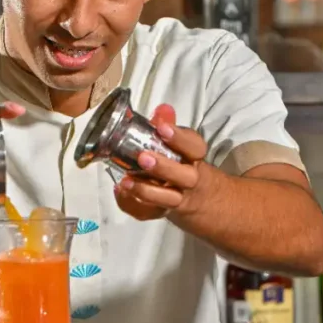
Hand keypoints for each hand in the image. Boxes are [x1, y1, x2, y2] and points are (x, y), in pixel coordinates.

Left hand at [113, 104, 212, 221]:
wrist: (201, 199)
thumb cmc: (183, 164)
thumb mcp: (179, 144)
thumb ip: (168, 126)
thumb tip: (162, 109)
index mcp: (194, 158)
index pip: (195, 147)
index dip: (180, 138)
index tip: (162, 128)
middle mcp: (190, 179)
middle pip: (185, 177)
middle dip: (164, 167)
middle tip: (143, 158)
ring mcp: (179, 199)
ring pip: (168, 199)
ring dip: (146, 191)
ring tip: (125, 181)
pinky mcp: (163, 212)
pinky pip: (149, 213)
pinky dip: (133, 205)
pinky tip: (120, 192)